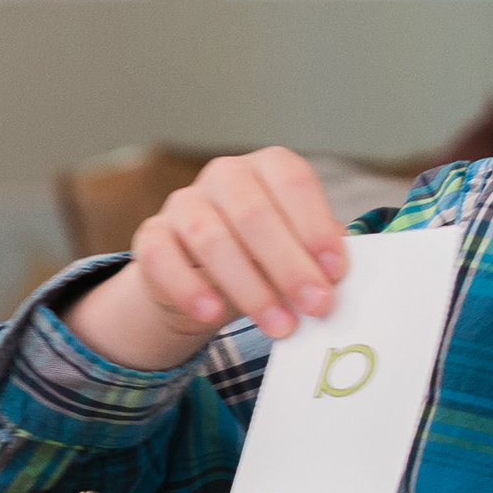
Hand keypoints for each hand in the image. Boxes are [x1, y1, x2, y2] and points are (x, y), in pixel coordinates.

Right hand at [64, 147, 345, 371]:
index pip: (292, 182)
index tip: (336, 272)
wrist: (201, 278)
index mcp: (267, 167)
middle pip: (254, 213)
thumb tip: (341, 281)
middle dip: (289, 265)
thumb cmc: (264, 259)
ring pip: (209, 237)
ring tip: (280, 325)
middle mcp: (224, 175)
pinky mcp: (150, 236)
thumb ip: (318, 258)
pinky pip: (162, 258)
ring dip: (249, 286)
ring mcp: (182, 202)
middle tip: (317, 306)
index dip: (315, 226)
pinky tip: (212, 314)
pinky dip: (188, 288)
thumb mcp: (297, 251)